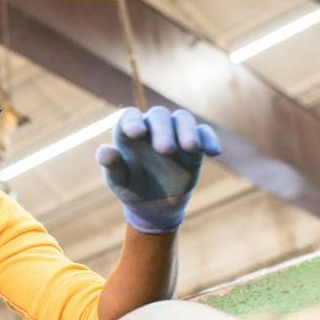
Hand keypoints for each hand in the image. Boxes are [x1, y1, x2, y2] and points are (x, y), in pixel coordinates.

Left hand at [95, 106, 221, 233]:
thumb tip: (105, 151)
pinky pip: (204, 134)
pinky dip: (209, 140)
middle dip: (162, 130)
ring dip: (187, 131)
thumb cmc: (131, 188)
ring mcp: (174, 134)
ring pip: (182, 119)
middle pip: (158, 115)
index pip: (129, 116)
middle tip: (165, 150)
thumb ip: (112, 167)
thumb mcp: (119, 182)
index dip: (132, 121)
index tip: (136, 134)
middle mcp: (152, 128)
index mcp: (129, 134)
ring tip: (190, 148)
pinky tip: (214, 152)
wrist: (154, 204)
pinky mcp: (194, 145)